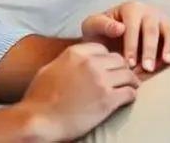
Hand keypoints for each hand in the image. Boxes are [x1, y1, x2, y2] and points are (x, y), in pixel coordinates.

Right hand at [20, 42, 139, 140]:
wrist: (39, 121)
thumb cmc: (39, 98)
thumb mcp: (51, 69)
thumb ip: (68, 61)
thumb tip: (77, 61)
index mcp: (76, 53)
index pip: (103, 49)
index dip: (107, 59)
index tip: (109, 68)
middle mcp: (91, 63)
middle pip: (118, 60)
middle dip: (121, 69)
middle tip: (123, 78)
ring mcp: (101, 81)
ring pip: (128, 74)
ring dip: (130, 81)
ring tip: (130, 87)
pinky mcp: (108, 100)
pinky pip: (129, 92)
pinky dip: (130, 95)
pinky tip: (126, 99)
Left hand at [81, 1, 169, 73]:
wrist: (111, 38)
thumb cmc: (102, 34)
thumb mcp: (93, 27)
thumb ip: (101, 25)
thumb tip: (119, 28)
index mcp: (131, 8)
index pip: (133, 27)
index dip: (131, 46)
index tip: (129, 64)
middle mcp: (150, 12)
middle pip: (153, 30)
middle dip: (150, 50)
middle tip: (147, 68)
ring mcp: (164, 21)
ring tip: (167, 63)